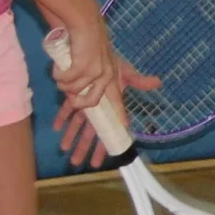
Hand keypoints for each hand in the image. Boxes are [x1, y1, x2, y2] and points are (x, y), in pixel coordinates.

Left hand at [52, 50, 158, 167]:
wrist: (94, 52)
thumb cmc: (111, 64)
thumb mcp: (125, 72)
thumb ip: (139, 80)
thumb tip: (158, 82)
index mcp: (109, 109)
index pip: (107, 132)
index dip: (103, 146)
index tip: (99, 161)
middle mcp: (97, 111)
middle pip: (90, 133)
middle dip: (83, 148)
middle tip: (76, 163)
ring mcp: (83, 105)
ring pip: (77, 124)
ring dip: (70, 136)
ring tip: (64, 149)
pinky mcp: (71, 97)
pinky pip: (66, 110)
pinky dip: (61, 118)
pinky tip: (56, 127)